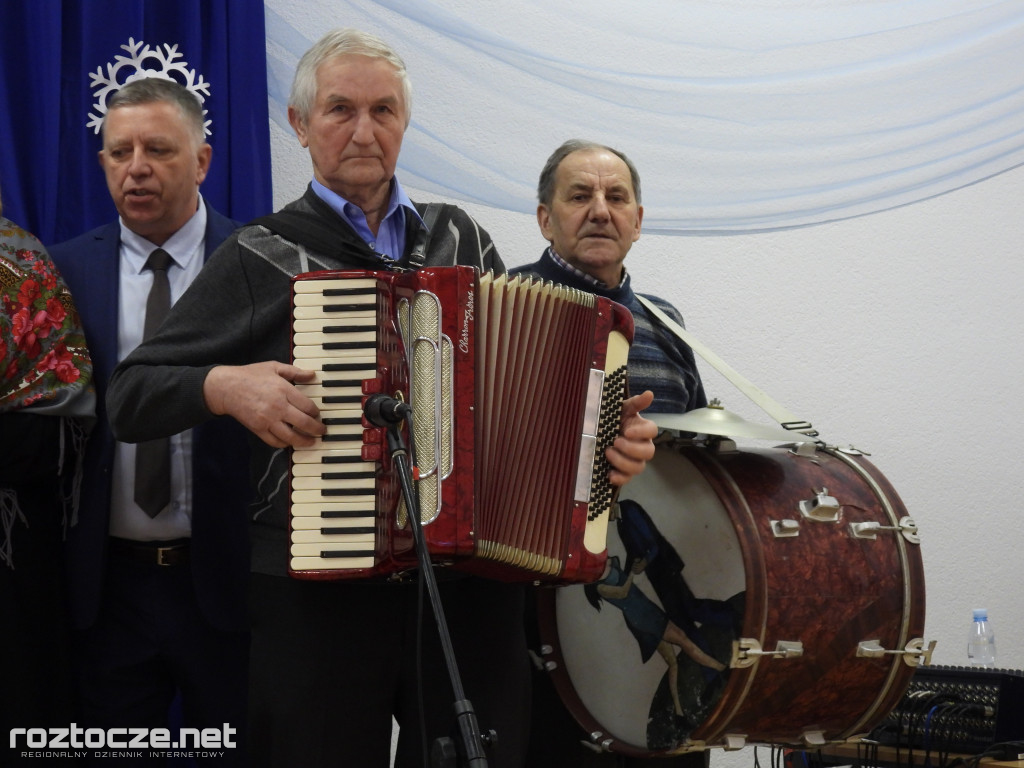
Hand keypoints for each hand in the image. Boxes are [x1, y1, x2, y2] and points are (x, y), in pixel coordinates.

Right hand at [203, 361, 324, 447]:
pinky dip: (285, 444)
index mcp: (284, 390)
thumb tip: (312, 374)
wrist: (226, 387)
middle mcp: (278, 407)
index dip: (317, 413)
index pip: (308, 406)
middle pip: (304, 423)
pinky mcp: (258, 429)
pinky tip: (291, 442)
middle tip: (322, 432)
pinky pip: (275, 441)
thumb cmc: (250, 375)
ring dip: (304, 441)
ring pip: (291, 437)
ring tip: (311, 442)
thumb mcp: (274, 367)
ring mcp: (268, 420)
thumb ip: (295, 372)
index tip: (318, 415)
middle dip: (317, 430)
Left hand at [605, 389, 656, 485]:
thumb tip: (649, 394)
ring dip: (624, 462)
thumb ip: (635, 403)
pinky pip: (627, 479)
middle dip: (632, 448)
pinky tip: (610, 474)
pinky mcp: (624, 472)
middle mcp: (642, 446)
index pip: (652, 431)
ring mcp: (634, 461)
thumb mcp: (621, 409)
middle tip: (616, 441)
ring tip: (608, 452)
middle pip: (648, 452)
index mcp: (643, 430)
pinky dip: (620, 478)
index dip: (641, 432)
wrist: (597, 432)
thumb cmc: (612, 419)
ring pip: (638, 467)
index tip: (626, 431)